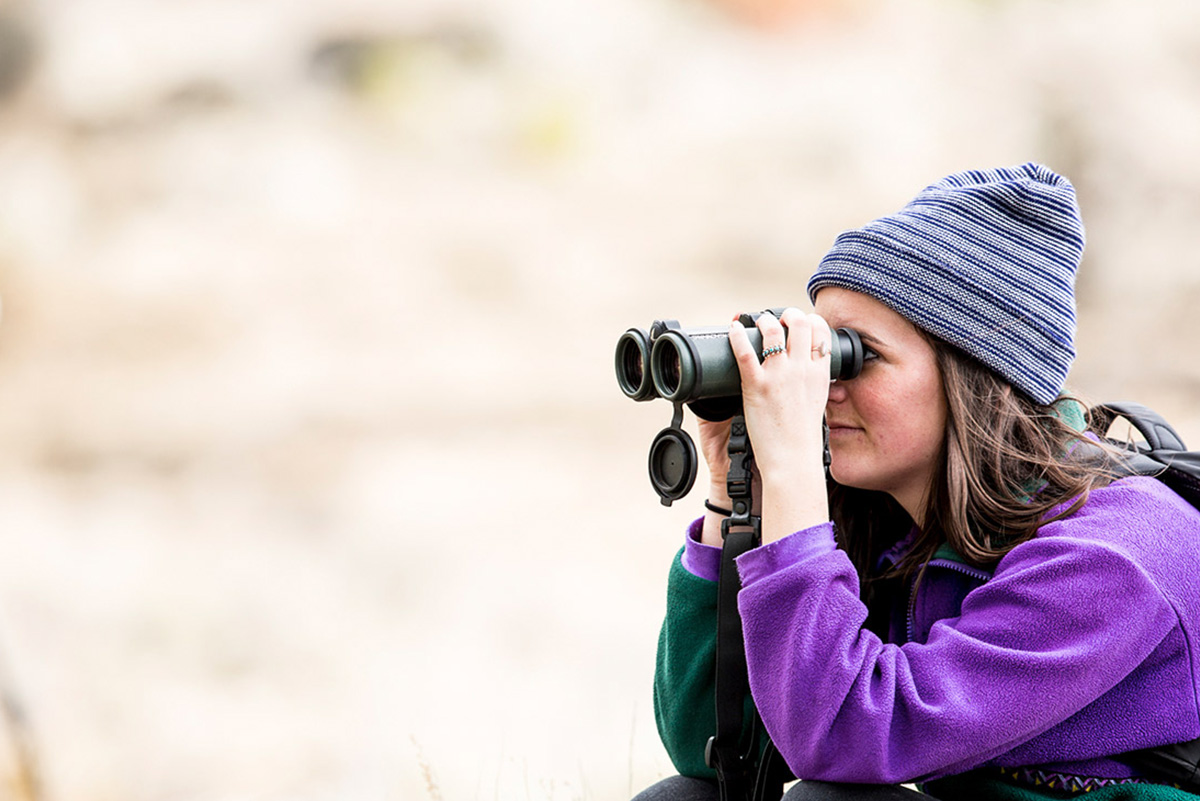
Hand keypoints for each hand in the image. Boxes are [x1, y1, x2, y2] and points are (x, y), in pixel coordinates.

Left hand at [727, 308, 831, 542]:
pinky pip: (745, 352)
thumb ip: (812, 384)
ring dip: (763, 320)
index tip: (801, 321)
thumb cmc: (803, 439)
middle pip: (799, 324)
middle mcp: (801, 369)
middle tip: (778, 318)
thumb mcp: (818, 404)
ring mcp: (778, 376)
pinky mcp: (756, 386)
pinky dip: (737, 336)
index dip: (810, 320)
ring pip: (772, 330)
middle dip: (788, 314)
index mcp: (819, 374)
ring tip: (756, 321)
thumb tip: (808, 373)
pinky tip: (733, 329)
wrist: (793, 461)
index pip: (821, 332)